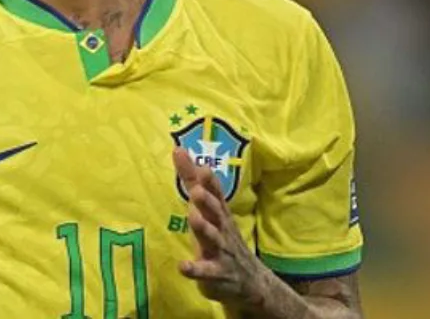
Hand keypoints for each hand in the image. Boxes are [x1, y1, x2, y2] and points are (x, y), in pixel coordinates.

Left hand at [172, 147, 268, 307]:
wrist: (251, 280)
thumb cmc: (222, 237)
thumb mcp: (208, 208)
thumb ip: (192, 180)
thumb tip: (178, 149)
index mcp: (219, 212)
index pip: (216, 193)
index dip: (209, 181)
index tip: (202, 167)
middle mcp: (222, 228)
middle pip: (216, 213)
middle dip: (207, 202)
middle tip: (197, 191)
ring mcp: (221, 251)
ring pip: (213, 239)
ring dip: (203, 229)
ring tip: (193, 218)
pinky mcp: (216, 273)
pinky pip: (205, 272)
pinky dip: (195, 269)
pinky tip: (182, 266)